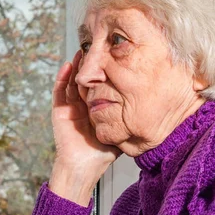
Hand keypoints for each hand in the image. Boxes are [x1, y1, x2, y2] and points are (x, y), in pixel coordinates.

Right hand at [49, 51, 120, 205]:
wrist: (83, 168)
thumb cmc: (102, 154)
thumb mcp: (121, 131)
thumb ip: (130, 120)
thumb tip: (154, 111)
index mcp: (96, 108)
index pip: (100, 85)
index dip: (104, 71)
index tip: (112, 56)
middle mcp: (83, 105)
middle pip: (85, 79)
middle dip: (90, 63)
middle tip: (96, 46)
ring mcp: (70, 107)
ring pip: (72, 81)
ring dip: (76, 66)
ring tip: (82, 50)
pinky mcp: (60, 111)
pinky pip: (60, 91)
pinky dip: (62, 77)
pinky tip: (68, 65)